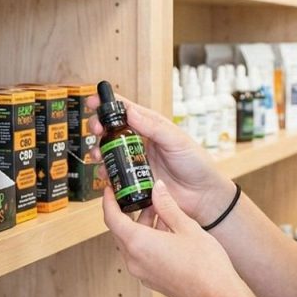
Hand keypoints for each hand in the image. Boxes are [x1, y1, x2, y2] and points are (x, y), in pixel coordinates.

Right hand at [88, 93, 234, 226]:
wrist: (203, 196)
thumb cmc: (196, 164)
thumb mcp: (176, 141)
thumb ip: (154, 127)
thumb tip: (130, 111)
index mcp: (152, 126)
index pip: (126, 110)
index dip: (108, 104)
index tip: (92, 100)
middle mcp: (141, 143)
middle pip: (112, 131)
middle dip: (99, 128)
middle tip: (95, 130)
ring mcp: (136, 162)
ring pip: (110, 153)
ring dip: (99, 151)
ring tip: (97, 155)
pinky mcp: (135, 181)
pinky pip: (115, 175)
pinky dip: (106, 173)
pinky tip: (105, 174)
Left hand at [103, 179, 248, 296]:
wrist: (217, 296)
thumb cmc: (205, 264)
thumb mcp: (186, 227)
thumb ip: (167, 206)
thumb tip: (157, 189)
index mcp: (138, 244)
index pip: (112, 218)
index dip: (108, 202)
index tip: (110, 191)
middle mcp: (135, 261)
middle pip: (121, 231)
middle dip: (130, 213)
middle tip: (143, 197)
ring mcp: (142, 273)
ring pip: (132, 244)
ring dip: (142, 227)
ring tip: (162, 213)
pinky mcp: (152, 281)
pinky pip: (141, 256)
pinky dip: (148, 241)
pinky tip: (167, 233)